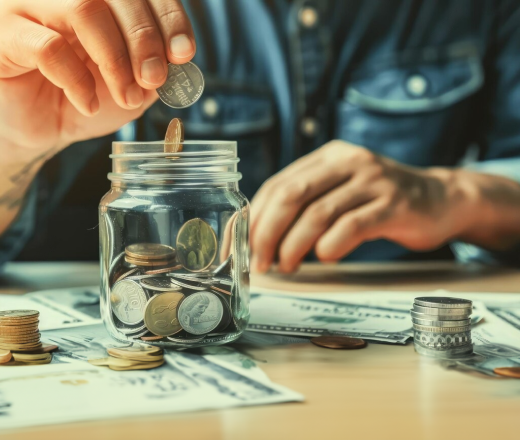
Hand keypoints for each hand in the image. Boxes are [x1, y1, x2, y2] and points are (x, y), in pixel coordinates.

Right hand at [0, 0, 195, 153]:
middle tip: (154, 79)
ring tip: (126, 97)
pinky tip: (86, 103)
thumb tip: (178, 56)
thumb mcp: (133, 82)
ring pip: (83, 10)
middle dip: (143, 40)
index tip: (184, 54)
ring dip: (114, 61)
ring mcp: (26, 4)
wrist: (43, 128)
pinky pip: (49, 48)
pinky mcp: (0, 32)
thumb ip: (155, 64)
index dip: (168, 16)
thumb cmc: (87, 96)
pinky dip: (77, 81)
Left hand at [249, 140, 470, 272]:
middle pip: (291, 195)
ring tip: (286, 266)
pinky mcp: (395, 204)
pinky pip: (352, 226)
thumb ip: (306, 203)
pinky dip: (331, 245)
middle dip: (267, 232)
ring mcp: (373, 181)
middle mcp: (348, 161)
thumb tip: (259, 236)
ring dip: (294, 245)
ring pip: (318, 213)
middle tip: (260, 261)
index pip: (277, 185)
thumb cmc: (379, 202)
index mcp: (328, 156)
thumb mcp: (340, 191)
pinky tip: (324, 258)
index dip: (254, 218)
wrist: (442, 199)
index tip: (241, 246)